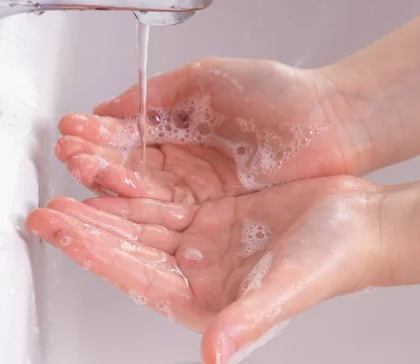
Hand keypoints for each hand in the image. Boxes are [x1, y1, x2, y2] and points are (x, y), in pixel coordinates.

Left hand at [26, 176, 383, 363]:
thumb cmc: (336, 260)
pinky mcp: (219, 214)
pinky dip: (142, 189)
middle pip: (133, 249)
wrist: (362, 223)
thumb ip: (248, 320)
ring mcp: (209, 241)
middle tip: (48, 210)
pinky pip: (170, 200)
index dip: (99, 255)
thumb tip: (213, 353)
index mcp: (211, 299)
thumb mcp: (289, 289)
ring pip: (146, 222)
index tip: (63, 232)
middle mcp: (203, 272)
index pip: (140, 277)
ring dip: (109, 206)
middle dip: (90, 229)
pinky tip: (120, 177)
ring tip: (74, 187)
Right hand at [54, 58, 370, 202]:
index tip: (74, 133)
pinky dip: (145, 208)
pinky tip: (119, 204)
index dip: (101, 135)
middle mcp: (189, 159)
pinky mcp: (220, 212)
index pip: (130, 134)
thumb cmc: (279, 93)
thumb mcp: (208, 78)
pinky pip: (175, 212)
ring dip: (113, 187)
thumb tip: (109, 107)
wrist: (330, 123)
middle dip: (98, 161)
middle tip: (71, 159)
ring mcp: (203, 187)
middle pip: (133, 166)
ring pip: (148, 191)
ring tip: (83, 180)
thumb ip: (158, 92)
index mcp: (183, 123)